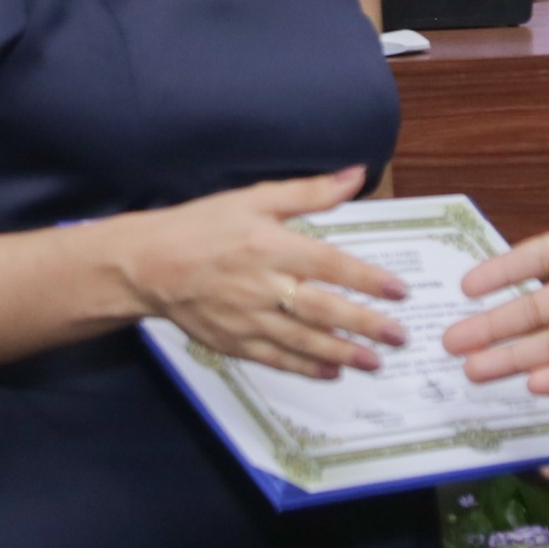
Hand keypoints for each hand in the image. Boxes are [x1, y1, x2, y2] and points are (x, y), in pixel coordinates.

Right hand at [114, 167, 407, 376]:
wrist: (149, 264)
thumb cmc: (203, 226)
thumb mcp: (254, 199)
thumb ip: (309, 192)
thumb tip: (356, 175)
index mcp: (270, 246)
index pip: (330, 265)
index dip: (367, 279)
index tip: (399, 291)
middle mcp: (262, 286)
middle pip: (322, 309)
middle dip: (365, 324)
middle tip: (400, 336)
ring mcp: (247, 319)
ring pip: (304, 340)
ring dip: (343, 352)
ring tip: (376, 361)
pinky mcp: (234, 342)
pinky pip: (276, 359)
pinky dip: (305, 367)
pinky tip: (332, 372)